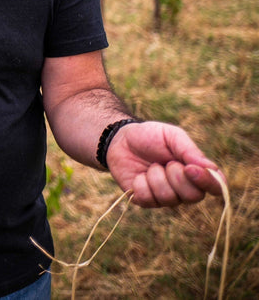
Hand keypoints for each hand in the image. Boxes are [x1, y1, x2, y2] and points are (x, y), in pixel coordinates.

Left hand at [107, 121, 223, 207]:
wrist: (121, 140)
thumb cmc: (150, 136)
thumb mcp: (171, 136)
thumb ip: (190, 151)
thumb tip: (211, 168)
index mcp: (197, 172)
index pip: (216, 187)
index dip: (208, 182)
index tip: (190, 168)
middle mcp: (185, 189)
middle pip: (193, 197)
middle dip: (177, 177)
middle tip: (166, 162)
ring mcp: (166, 197)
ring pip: (169, 198)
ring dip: (156, 177)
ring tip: (152, 166)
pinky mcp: (146, 201)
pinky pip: (148, 199)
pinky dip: (141, 183)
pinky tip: (139, 175)